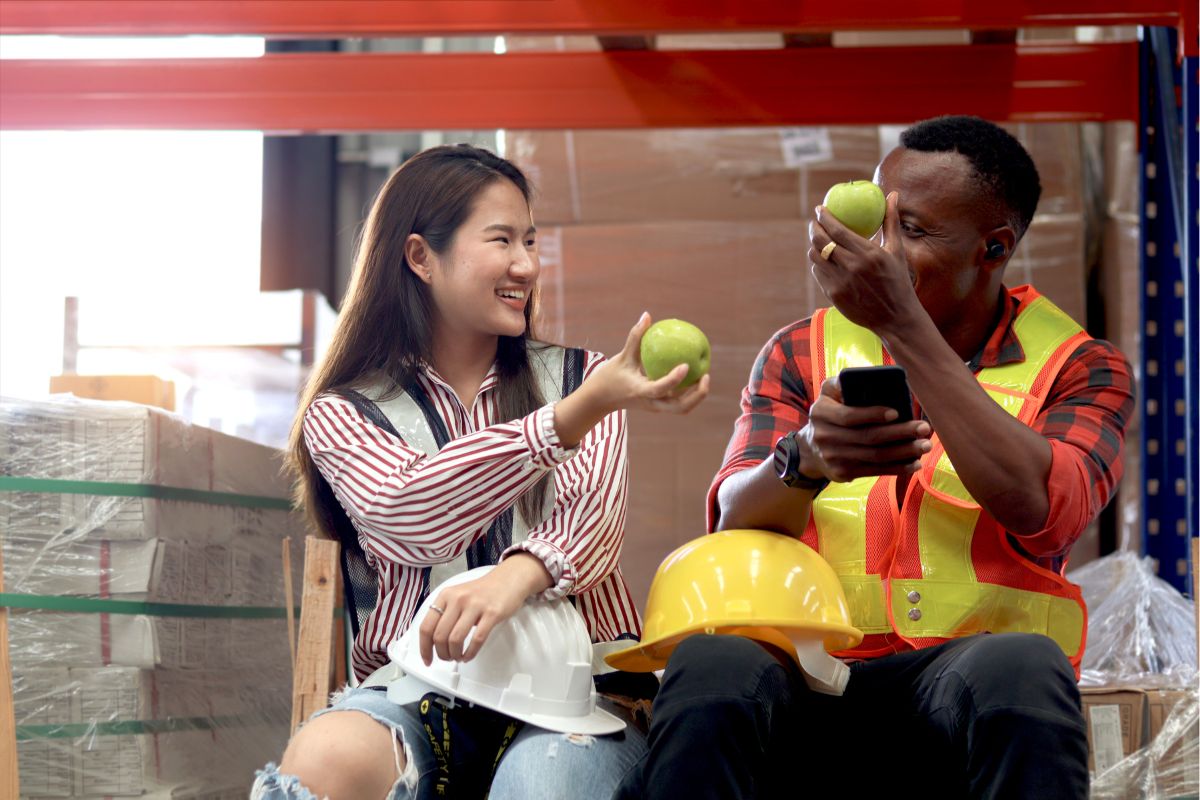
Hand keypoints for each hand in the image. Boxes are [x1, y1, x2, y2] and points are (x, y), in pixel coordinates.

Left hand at [418, 553, 549, 664]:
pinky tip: (469, 655)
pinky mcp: (491, 613)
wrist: (508, 578)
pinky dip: (470, 653)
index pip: (426, 626)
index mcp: (445, 595)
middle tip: (446, 658)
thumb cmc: (483, 591)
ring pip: (455, 639)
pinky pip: (476, 640)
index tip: (427, 659)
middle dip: (441, 653)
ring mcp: (474, 606)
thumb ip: (445, 612)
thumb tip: (433, 641)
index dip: (424, 647)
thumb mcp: (458, 595)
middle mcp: (457, 599)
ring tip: (458, 657)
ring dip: (454, 654)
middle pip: (439, 636)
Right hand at [587, 312, 710, 414]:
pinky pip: (677, 401)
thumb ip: (635, 337)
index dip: (674, 379)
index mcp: (641, 392)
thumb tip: (647, 315)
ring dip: (696, 395)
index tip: (686, 365)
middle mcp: (651, 403)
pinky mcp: (658, 406)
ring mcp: (656, 407)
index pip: (660, 389)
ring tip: (705, 375)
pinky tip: (695, 375)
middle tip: (706, 375)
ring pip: (681, 408)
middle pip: (679, 408)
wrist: (601, 399)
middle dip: (697, 395)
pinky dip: (688, 392)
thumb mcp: (622, 356)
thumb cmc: (611, 375)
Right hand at [796, 377, 931, 482]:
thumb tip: (871, 376)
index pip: (849, 416)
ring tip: (924, 446)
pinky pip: (874, 471)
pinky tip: (914, 463)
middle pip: (868, 437)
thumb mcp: (828, 393)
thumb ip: (843, 382)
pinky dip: (897, 468)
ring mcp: (833, 457)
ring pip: (875, 456)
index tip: (897, 412)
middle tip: (923, 428)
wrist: (811, 448)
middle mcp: (824, 436)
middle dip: (900, 433)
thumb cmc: (831, 413)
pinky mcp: (842, 473)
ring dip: (904, 452)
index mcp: (821, 412)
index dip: (873, 415)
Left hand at [807, 192, 922, 333]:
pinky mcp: (833, 295)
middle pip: (821, 241)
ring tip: (818, 239)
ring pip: (816, 257)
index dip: (824, 217)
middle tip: (814, 222)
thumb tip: (892, 195)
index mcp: (868, 253)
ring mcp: (841, 282)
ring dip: (814, 246)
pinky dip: (818, 263)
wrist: (895, 317)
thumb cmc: (898, 281)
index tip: (820, 209)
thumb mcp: (897, 251)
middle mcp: (852, 267)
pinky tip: (823, 259)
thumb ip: (890, 222)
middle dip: (813, 228)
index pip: (837, 230)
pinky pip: (818, 273)